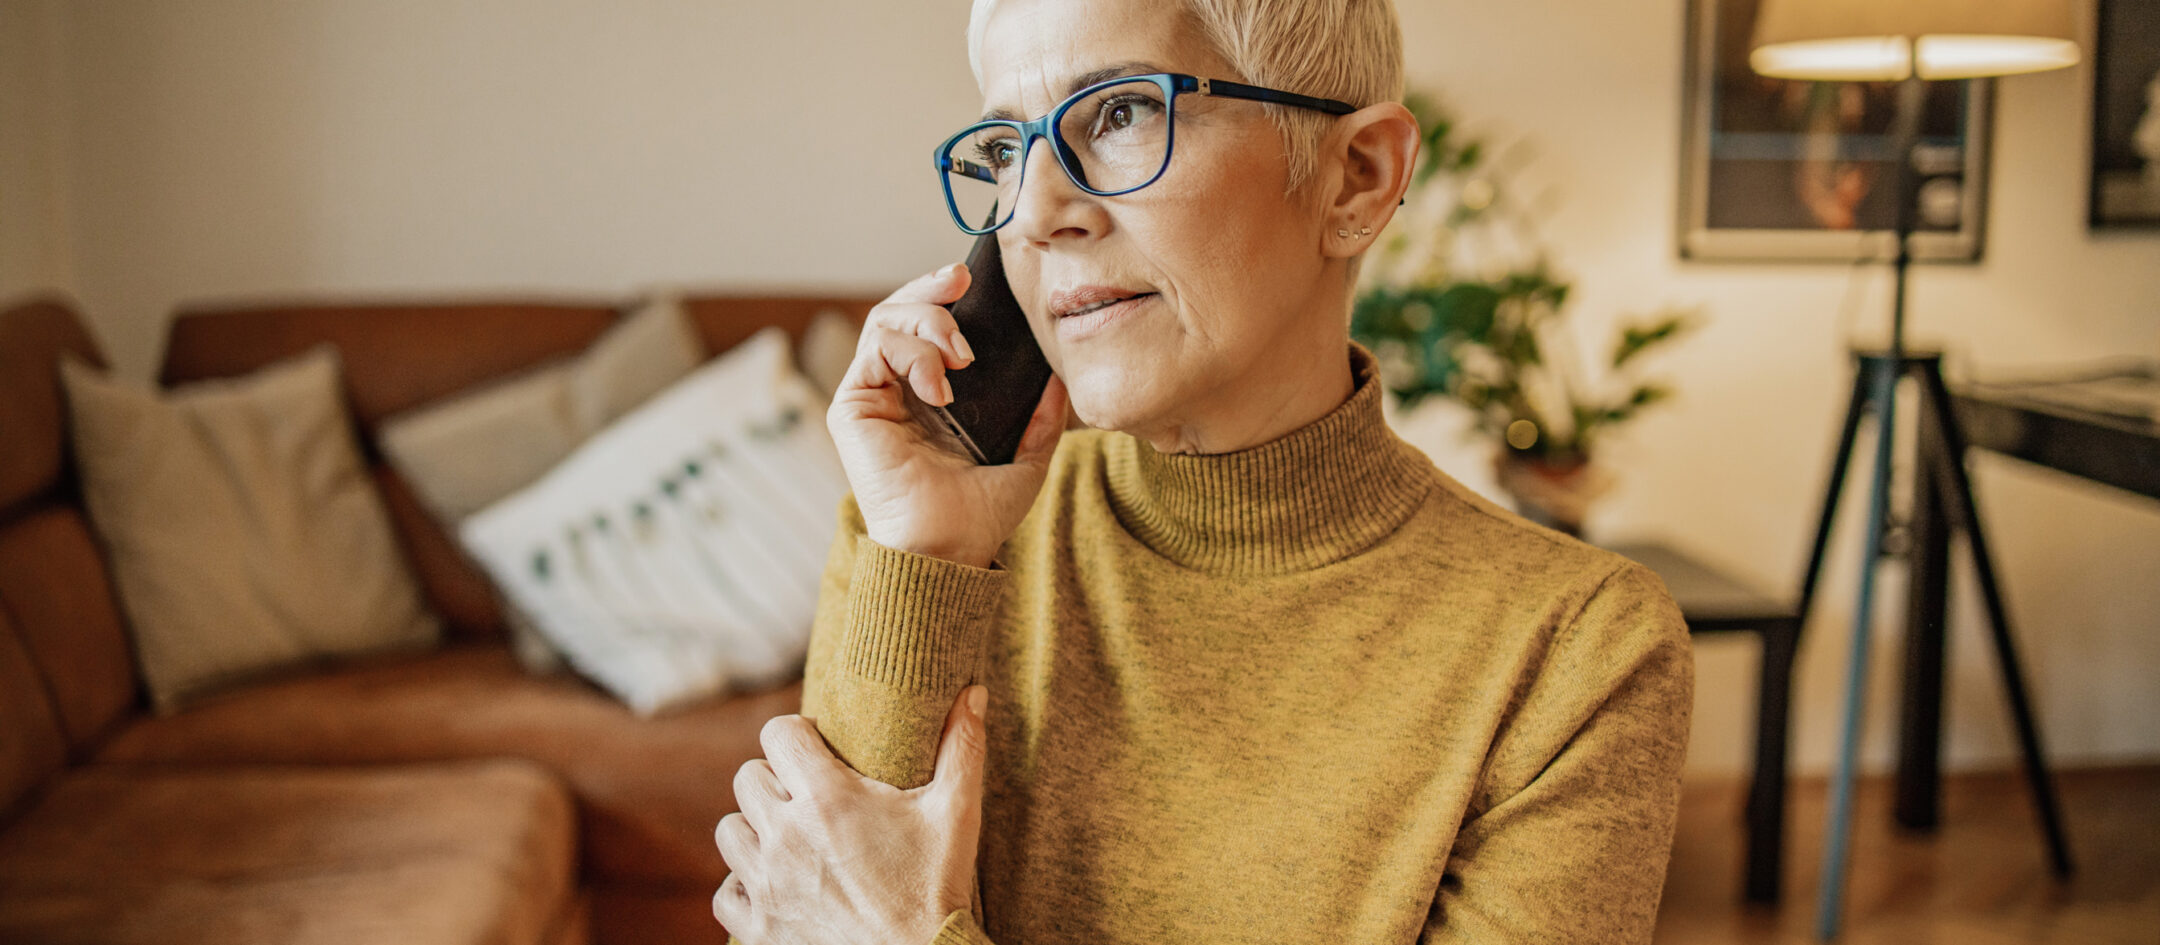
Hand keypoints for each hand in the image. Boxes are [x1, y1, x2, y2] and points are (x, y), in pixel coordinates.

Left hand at [714, 686, 989, 944]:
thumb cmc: (938, 888)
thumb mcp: (957, 813)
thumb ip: (963, 746)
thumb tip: (975, 692)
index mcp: (827, 798)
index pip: (777, 733)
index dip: (796, 733)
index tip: (818, 747)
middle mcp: (785, 835)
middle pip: (747, 777)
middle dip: (776, 779)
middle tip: (809, 796)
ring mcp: (767, 884)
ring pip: (729, 831)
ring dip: (755, 829)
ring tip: (789, 837)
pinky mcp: (759, 927)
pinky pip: (725, 893)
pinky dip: (743, 886)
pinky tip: (774, 883)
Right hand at [828, 263, 1069, 567]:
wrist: (947, 548)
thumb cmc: (979, 516)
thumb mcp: (1026, 459)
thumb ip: (1042, 419)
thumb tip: (1059, 379)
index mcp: (929, 399)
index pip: (926, 329)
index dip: (943, 298)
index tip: (972, 281)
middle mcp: (895, 393)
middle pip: (898, 313)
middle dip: (930, 289)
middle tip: (960, 281)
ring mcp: (871, 397)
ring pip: (884, 321)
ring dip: (927, 322)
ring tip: (962, 355)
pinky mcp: (852, 406)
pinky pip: (875, 348)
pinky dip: (912, 353)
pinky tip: (941, 386)